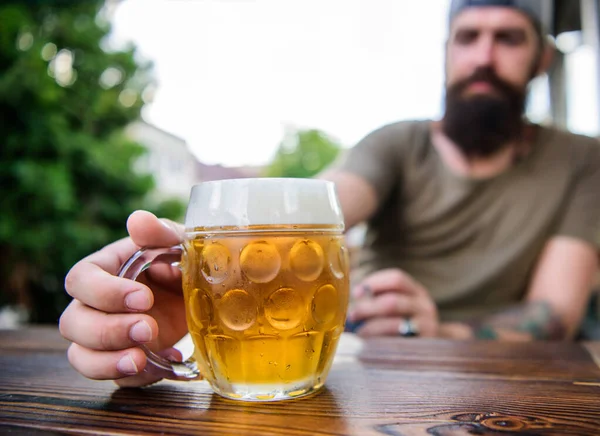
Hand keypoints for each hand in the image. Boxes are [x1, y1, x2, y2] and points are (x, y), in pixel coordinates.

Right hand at [59, 210, 188, 386]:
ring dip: (106, 362)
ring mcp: (107, 336)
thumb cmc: (184, 262)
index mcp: (105, 269)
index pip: (81, 280)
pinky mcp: (123, 359)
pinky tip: (167, 363)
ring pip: (80, 356)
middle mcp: (96, 304)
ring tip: (141, 360)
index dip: (106, 292)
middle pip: (72, 323)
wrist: (206, 295)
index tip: (144, 298)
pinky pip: (113, 377)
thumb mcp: (179, 244)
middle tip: (147, 329)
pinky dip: (137, 377)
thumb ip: (160, 233)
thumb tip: (138, 221)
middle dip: (107, 330)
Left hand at [346, 269, 438, 336]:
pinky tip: (370, 344)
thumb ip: (380, 299)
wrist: (432, 347)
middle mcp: (424, 305)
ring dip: (371, 327)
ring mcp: (427, 326)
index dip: (374, 282)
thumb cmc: (406, 323)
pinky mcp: (423, 345)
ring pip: (395, 324)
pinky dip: (381, 341)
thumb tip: (350, 298)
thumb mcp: (399, 306)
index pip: (396, 278)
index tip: (356, 293)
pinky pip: (398, 343)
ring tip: (359, 332)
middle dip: (367, 308)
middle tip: (352, 315)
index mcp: (416, 291)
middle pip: (392, 301)